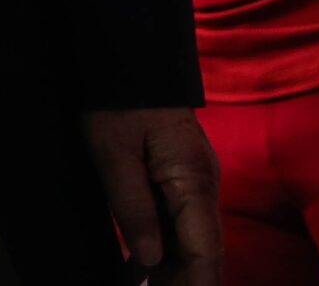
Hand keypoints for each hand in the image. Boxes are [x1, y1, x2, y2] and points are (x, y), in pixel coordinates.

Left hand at [84, 108, 220, 283]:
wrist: (131, 55)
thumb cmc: (119, 99)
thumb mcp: (113, 152)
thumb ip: (133, 207)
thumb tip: (150, 260)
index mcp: (193, 181)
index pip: (204, 252)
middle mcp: (203, 186)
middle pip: (201, 251)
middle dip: (182, 282)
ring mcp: (195, 181)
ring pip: (191, 240)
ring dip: (172, 270)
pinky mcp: (181, 176)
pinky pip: (179, 221)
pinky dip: (165, 248)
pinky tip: (141, 268)